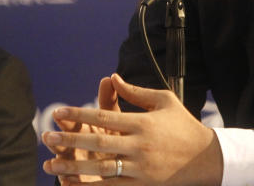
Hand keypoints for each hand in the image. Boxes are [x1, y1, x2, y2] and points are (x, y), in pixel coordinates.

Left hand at [42, 73, 222, 184]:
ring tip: (51, 165)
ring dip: (74, 167)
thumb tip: (112, 78)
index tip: (58, 112)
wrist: (207, 158)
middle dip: (70, 140)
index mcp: (143, 122)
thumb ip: (136, 92)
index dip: (79, 113)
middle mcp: (140, 144)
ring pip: (102, 168)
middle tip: (46, 137)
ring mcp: (141, 167)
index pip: (104, 116)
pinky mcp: (144, 185)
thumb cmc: (183, 125)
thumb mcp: (164, 101)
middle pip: (98, 142)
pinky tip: (72, 185)